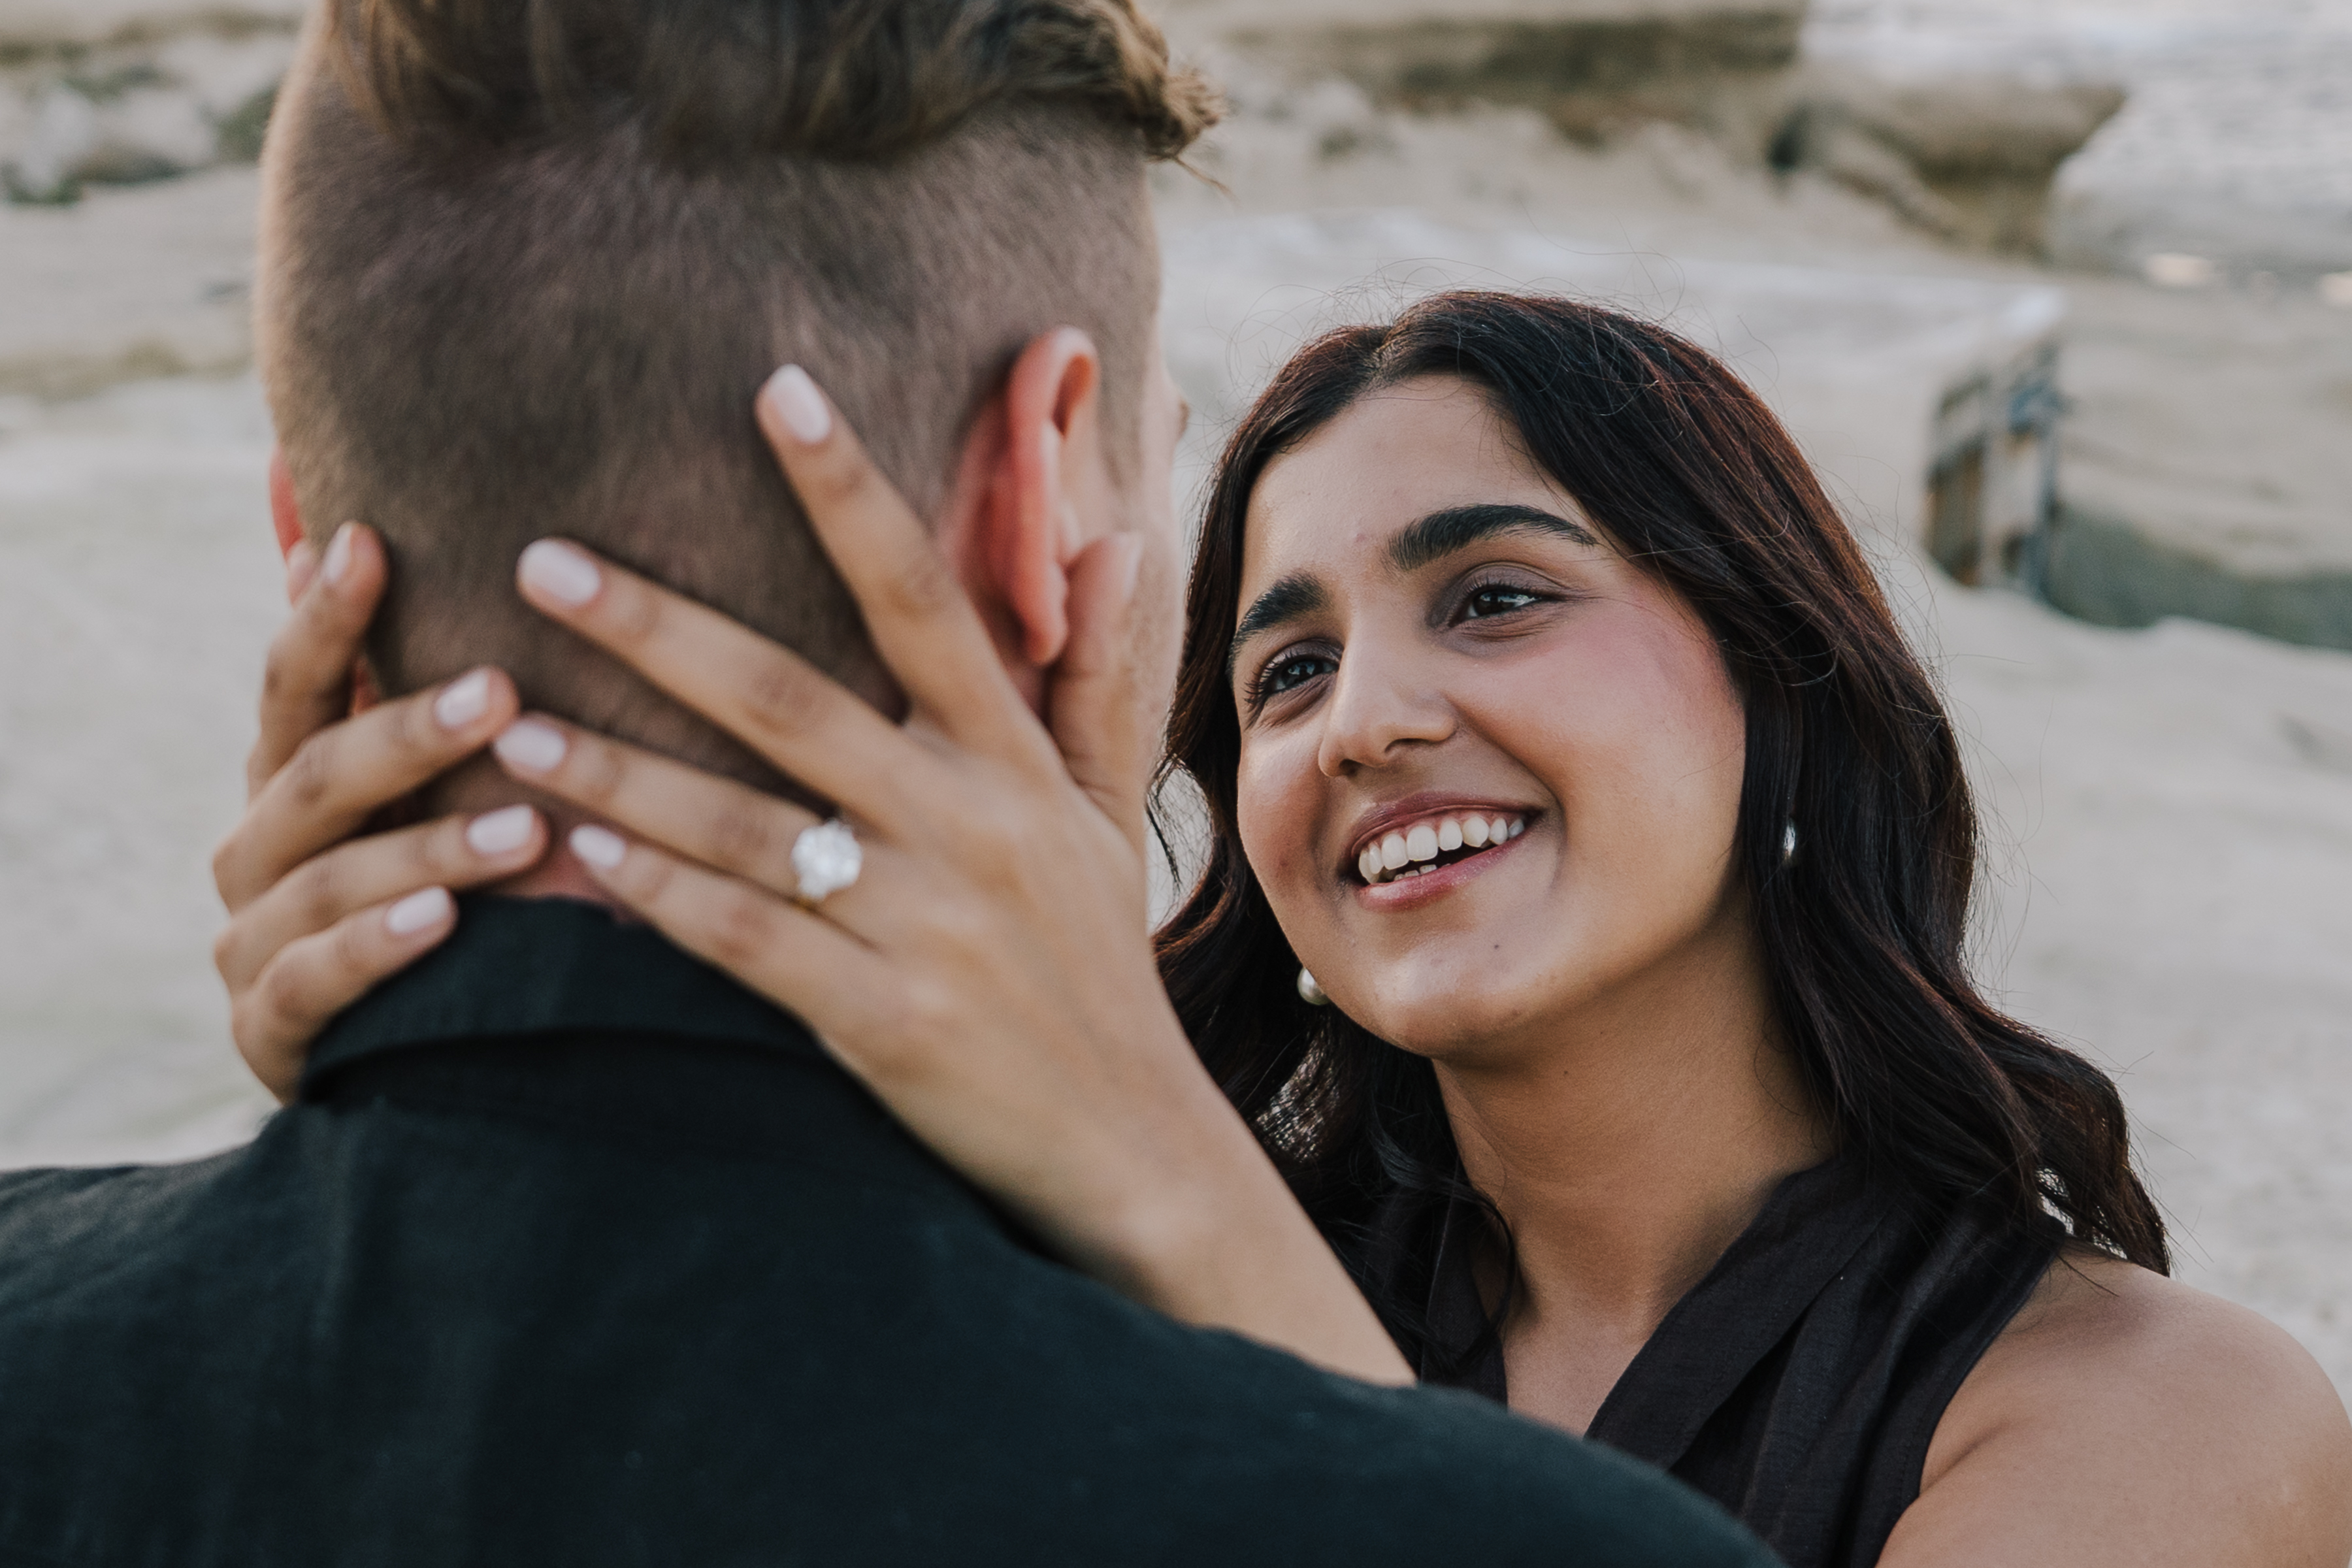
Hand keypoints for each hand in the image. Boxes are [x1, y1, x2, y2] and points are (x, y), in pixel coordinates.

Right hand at [212, 523, 550, 1099]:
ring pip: (329, 879)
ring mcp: (252, 944)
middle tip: (503, 688)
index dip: (322, 615)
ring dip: (429, 849)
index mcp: (290, 785)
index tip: (369, 540)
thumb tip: (430, 549)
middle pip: (315, 776)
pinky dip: (379, 947)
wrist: (417, 1067)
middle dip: (408, 729)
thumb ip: (429, 704)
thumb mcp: (441, 799)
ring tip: (526, 829)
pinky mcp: (271, 1032)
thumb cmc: (451, 900)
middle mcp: (256, 854)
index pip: (295, 688)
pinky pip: (316, 982)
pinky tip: (443, 922)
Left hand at [498, 375, 1410, 1383]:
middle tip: (541, 556)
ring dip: (616, 767)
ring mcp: (924, 927)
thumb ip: (1092, 678)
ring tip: (506, 716)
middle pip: (791, 700)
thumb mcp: (1104, 815)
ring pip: (742, 825)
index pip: (928, 599)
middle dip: (659, 626)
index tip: (776, 389)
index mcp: (1015, 763)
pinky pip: (744, 941)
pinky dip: (655, 896)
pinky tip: (571, 855)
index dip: (851, 492)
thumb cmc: (1096, 967)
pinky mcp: (883, 1023)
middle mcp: (969, 826)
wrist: (1130, 1144)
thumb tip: (1119, 542)